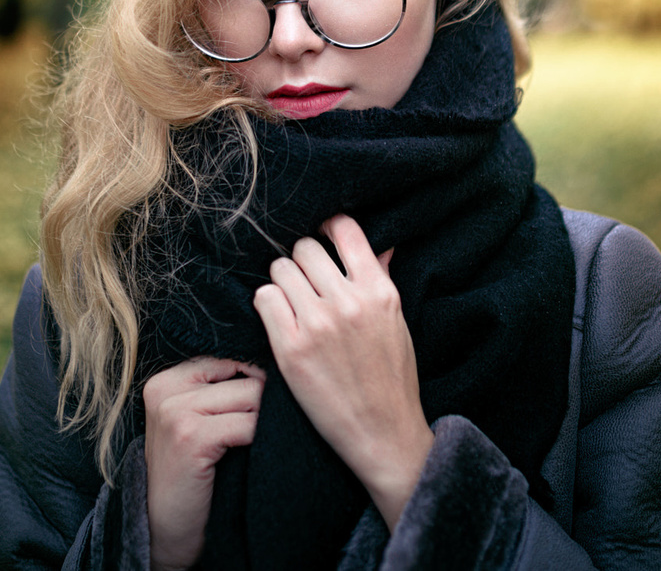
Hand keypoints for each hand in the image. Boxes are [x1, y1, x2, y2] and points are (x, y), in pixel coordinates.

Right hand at [142, 356, 264, 570]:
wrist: (166, 526)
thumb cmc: (190, 473)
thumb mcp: (196, 422)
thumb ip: (220, 390)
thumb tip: (272, 365)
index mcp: (165, 380)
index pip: (227, 359)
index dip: (252, 381)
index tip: (259, 408)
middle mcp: (166, 389)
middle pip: (242, 374)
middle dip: (263, 400)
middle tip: (269, 425)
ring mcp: (176, 412)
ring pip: (250, 395)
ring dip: (266, 419)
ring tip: (261, 440)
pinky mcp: (191, 436)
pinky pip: (249, 424)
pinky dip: (261, 438)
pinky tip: (255, 453)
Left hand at [253, 214, 433, 529]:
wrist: (383, 433)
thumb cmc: (392, 379)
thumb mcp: (396, 322)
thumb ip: (382, 280)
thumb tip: (381, 246)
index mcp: (379, 291)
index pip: (345, 230)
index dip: (328, 228)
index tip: (321, 239)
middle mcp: (348, 302)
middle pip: (305, 248)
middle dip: (301, 262)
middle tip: (303, 283)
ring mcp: (318, 324)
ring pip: (280, 269)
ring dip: (282, 283)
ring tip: (291, 304)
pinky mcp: (291, 348)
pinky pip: (264, 298)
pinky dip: (267, 305)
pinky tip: (279, 320)